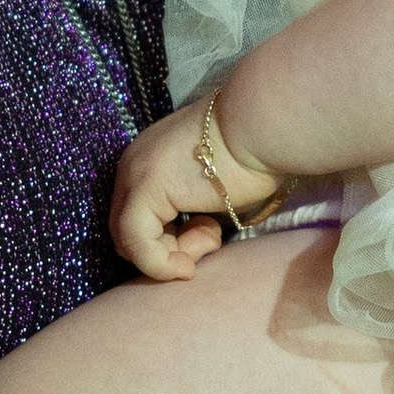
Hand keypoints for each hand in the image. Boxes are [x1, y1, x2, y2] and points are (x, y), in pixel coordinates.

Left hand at [112, 94, 281, 279]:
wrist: (262, 126)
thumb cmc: (253, 152)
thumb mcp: (212, 184)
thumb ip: (192, 206)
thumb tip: (192, 235)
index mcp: (148, 159)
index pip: (139, 217)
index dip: (171, 240)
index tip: (209, 236)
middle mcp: (133, 164)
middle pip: (131, 232)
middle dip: (171, 248)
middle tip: (209, 240)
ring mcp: (134, 175)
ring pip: (132, 243)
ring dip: (175, 255)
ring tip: (210, 238)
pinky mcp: (144, 191)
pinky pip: (138, 246)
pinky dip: (161, 266)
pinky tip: (188, 266)